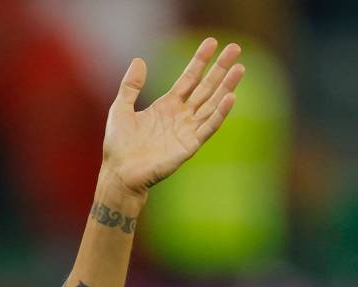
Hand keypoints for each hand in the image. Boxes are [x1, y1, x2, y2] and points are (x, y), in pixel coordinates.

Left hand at [101, 38, 243, 199]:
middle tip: (236, 48)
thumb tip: (139, 60)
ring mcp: (187, 130)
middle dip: (220, 68)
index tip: (211, 42)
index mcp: (167, 105)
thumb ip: (131, 85)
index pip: (188, 78)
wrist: (120, 173)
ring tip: (239, 68)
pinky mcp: (189, 146)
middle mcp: (181, 115)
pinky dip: (220, 114)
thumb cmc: (119, 145)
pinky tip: (230, 97)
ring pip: (212, 104)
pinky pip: (208, 127)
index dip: (200, 61)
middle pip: (205, 87)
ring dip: (226, 86)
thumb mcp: (120, 108)